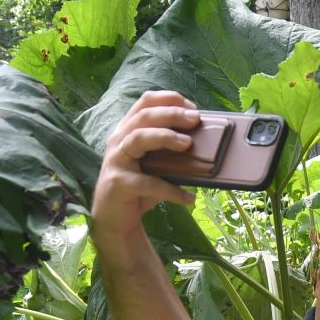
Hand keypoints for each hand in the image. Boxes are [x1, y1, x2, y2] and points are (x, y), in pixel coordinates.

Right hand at [89, 90, 198, 229]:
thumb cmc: (139, 189)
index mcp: (128, 130)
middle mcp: (119, 140)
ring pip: (138, 138)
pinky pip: (148, 183)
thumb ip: (170, 151)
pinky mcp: (118, 184)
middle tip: (195, 119)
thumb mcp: (156, 165)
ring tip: (188, 144)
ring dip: (165, 137)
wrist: (115, 220)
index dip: (168, 99)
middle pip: (143, 117)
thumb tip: (205, 142)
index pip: (145, 102)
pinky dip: (171, 190)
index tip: (191, 107)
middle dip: (171, 114)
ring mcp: (116, 161)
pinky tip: (189, 198)